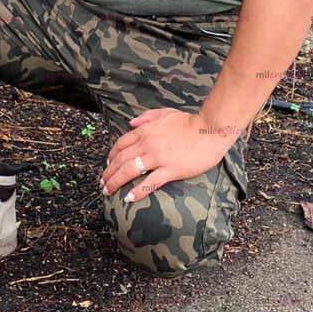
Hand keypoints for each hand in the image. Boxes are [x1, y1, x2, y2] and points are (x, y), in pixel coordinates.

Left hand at [100, 107, 231, 202]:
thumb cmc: (189, 121)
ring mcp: (158, 158)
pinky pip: (150, 183)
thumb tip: (130, 123)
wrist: (209, 130)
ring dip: (116, 182)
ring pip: (130, 171)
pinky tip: (128, 198)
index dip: (111, 155)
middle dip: (108, 172)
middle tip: (102, 183)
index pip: (121, 144)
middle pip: (121, 159)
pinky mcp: (171, 170)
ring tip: (108, 191)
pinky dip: (137, 191)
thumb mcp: (165, 113)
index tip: (107, 164)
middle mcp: (148, 144)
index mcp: (146, 131)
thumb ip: (146, 117)